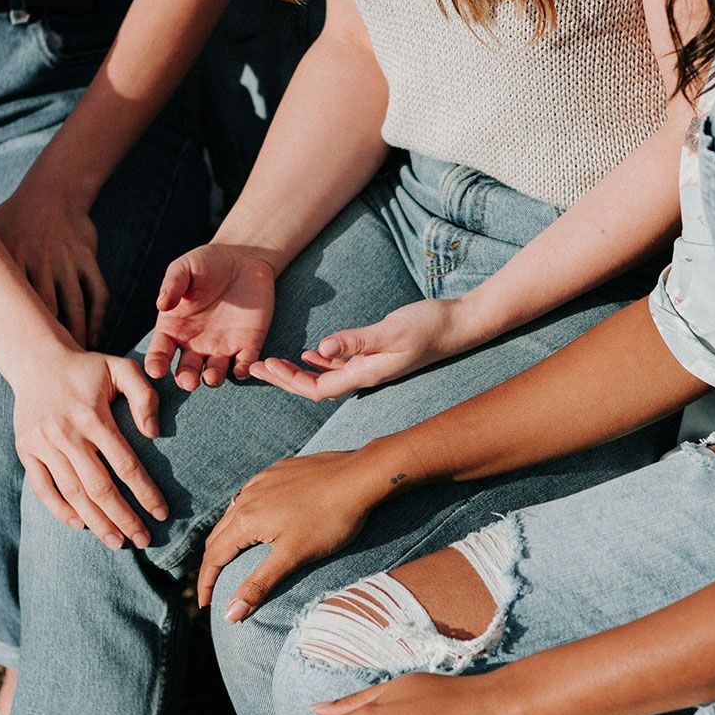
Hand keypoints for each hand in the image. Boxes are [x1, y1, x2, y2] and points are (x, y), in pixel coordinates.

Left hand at [0, 182, 106, 349]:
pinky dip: (98, 316)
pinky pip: (98, 292)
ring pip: (77, 304)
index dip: (20, 335)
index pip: (16, 304)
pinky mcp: (88, 258)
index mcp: (12, 260)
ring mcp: (67, 260)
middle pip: (49, 309)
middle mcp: (42, 260)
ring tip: (75, 359)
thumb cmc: (10, 220)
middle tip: (50, 371)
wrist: (53, 190)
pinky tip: (93, 335)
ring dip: (78, 334)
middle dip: (52, 341)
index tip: (19, 363)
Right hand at [13, 349, 167, 548]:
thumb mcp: (122, 368)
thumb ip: (144, 396)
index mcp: (93, 415)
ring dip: (96, 522)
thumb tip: (153, 434)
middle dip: (124, 517)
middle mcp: (66, 433)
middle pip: (99, 487)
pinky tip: (80, 525)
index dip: (145, 492)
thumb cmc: (88, 369)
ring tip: (117, 542)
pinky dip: (60, 510)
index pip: (125, 464)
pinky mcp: (26, 450)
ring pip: (72, 493)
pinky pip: (42, 489)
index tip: (162, 513)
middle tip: (144, 540)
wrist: (37, 361)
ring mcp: (43, 444)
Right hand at [144, 243, 278, 390]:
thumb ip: (172, 285)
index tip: (155, 370)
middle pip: (186, 371)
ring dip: (212, 378)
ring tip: (211, 376)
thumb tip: (161, 304)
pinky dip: (244, 370)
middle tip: (189, 381)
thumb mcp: (185, 268)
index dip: (156, 363)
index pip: (160, 352)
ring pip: (214, 373)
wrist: (242, 259)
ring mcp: (222, 347)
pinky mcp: (248, 344)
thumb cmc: (207, 263)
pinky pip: (245, 363)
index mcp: (174, 329)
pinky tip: (241, 369)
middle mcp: (195, 344)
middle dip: (186, 379)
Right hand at [198, 449, 398, 619]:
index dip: (206, 582)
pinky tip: (257, 520)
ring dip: (227, 537)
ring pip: (233, 513)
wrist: (360, 476)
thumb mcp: (293, 556)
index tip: (203, 604)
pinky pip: (251, 495)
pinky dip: (245, 515)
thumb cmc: (329, 520)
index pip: (214, 556)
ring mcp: (262, 480)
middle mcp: (247, 496)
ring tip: (231, 557)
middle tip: (212, 586)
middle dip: (212, 562)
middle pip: (218, 534)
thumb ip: (259, 584)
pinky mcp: (278, 471)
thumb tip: (229, 614)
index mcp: (246, 519)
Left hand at [248, 298, 480, 401]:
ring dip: (297, 372)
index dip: (287, 381)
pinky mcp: (376, 357)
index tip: (263, 366)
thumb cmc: (429, 326)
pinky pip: (340, 367)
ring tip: (272, 363)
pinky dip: (320, 362)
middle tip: (255, 367)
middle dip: (284, 380)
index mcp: (364, 375)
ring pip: (325, 378)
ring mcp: (370, 369)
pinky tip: (310, 353)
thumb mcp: (391, 330)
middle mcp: (364, 377)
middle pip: (314, 387)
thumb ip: (357, 340)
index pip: (315, 388)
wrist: (459, 325)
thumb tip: (320, 350)